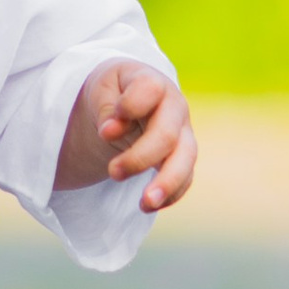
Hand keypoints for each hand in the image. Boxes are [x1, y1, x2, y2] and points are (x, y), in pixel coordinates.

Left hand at [58, 58, 196, 214]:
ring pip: (186, 159)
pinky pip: (185, 179)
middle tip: (113, 173)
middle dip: (140, 158)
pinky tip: (147, 206)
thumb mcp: (101, 89)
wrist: (127, 99)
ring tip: (145, 204)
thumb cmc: (114, 91)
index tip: (105, 129)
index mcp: (151, 82)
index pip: (150, 89)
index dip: (130, 107)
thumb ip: (106, 108)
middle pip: (168, 134)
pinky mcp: (182, 157)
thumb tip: (109, 131)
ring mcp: (182, 133)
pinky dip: (170, 195)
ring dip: (167, 183)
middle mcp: (173, 107)